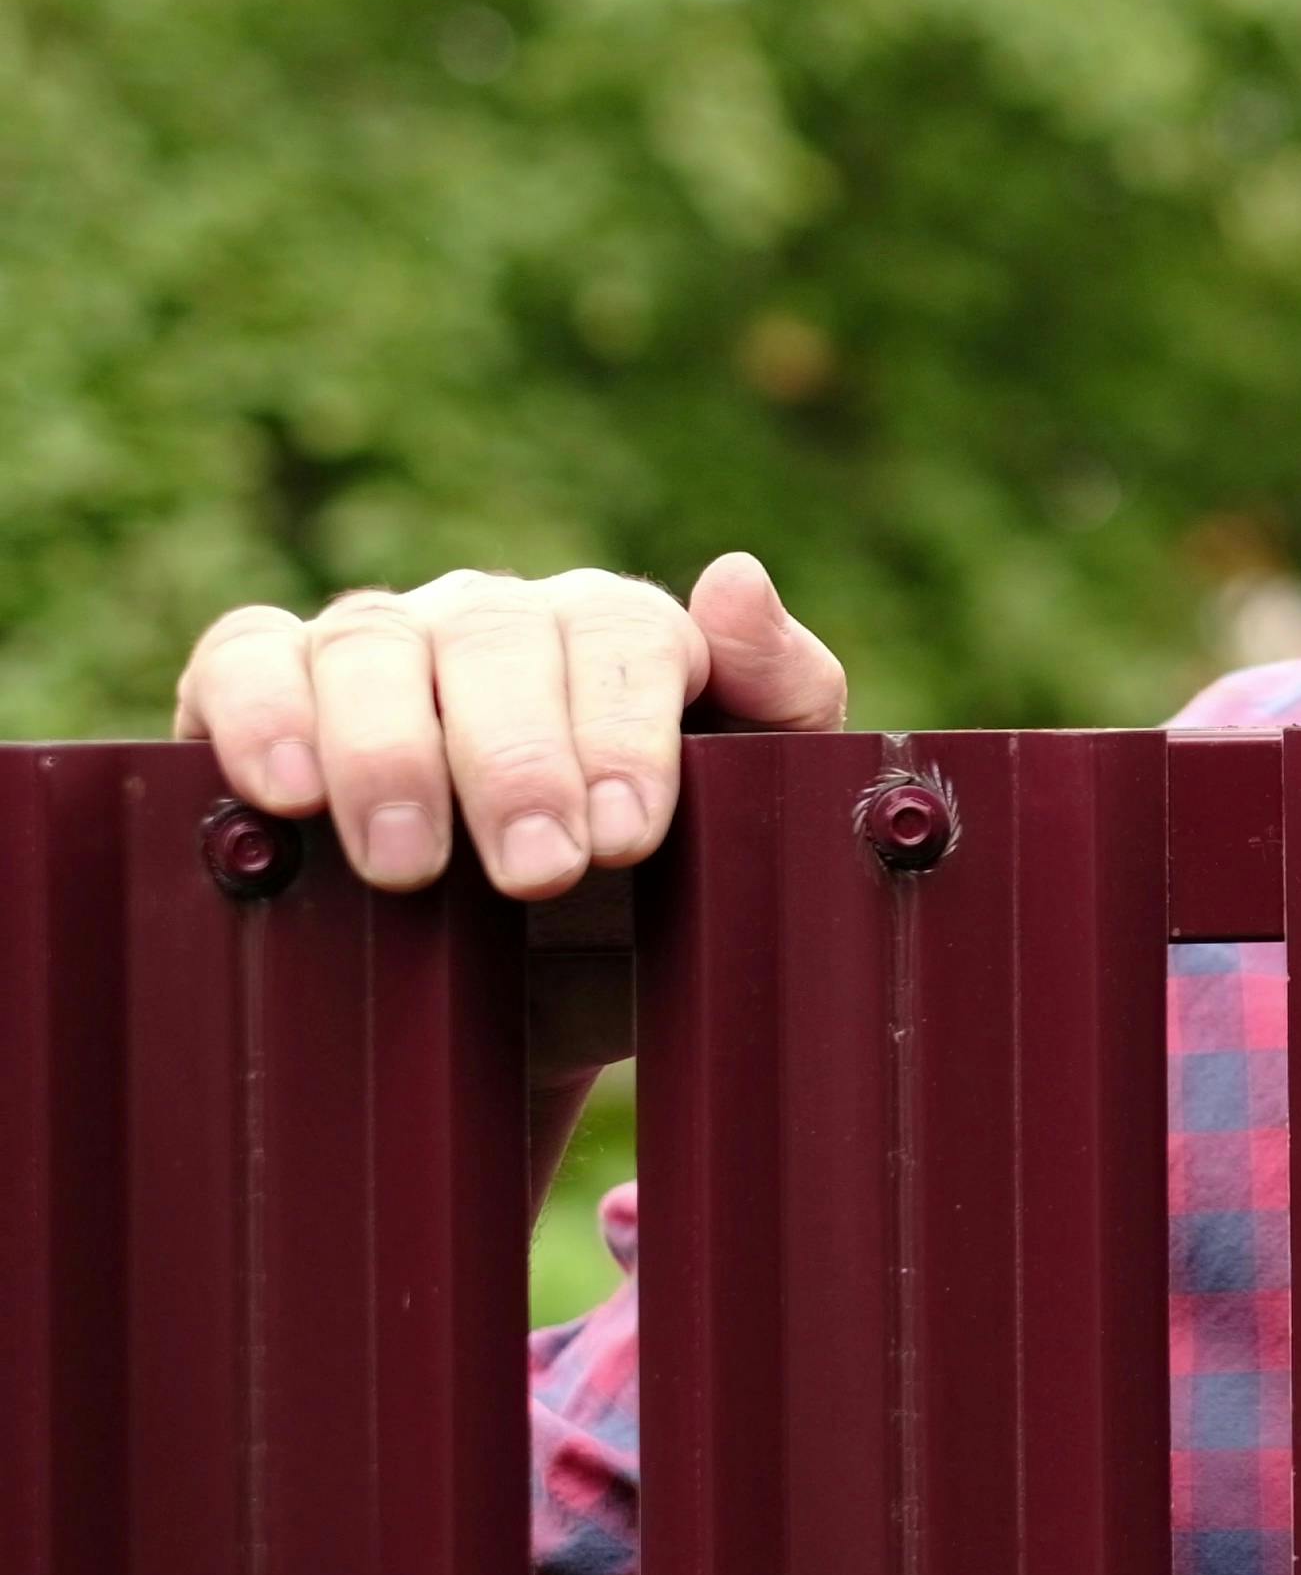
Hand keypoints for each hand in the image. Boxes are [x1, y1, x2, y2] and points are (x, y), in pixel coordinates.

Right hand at [174, 555, 846, 900]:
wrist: (527, 1000)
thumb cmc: (651, 895)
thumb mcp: (747, 816)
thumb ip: (780, 696)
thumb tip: (735, 573)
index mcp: (616, 636)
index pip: (623, 633)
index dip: (623, 727)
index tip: (629, 835)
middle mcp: (496, 621)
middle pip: (499, 637)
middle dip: (519, 760)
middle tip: (539, 872)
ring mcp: (381, 643)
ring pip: (374, 642)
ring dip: (389, 753)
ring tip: (410, 868)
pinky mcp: (265, 684)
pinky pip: (245, 658)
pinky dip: (261, 713)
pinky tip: (287, 795)